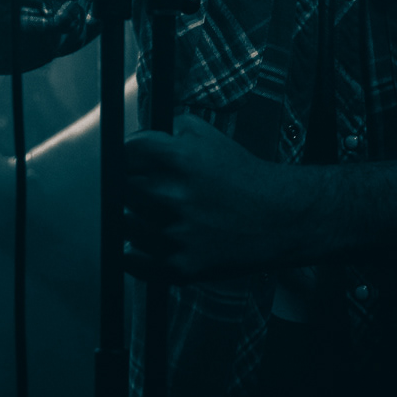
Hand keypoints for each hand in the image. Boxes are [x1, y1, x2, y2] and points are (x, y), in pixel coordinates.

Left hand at [123, 113, 319, 281]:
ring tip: (152, 214)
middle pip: (118, 190)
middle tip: (139, 189)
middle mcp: (174, 196)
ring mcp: (175, 234)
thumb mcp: (205, 135)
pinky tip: (149, 240)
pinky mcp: (179, 266)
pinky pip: (132, 259)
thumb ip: (166, 130)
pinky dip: (133, 250)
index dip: (123, 157)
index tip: (127, 163)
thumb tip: (133, 140)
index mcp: (179, 159)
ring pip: (123, 224)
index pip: (123, 154)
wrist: (277, 218)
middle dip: (127, 187)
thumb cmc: (240, 175)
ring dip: (131, 218)